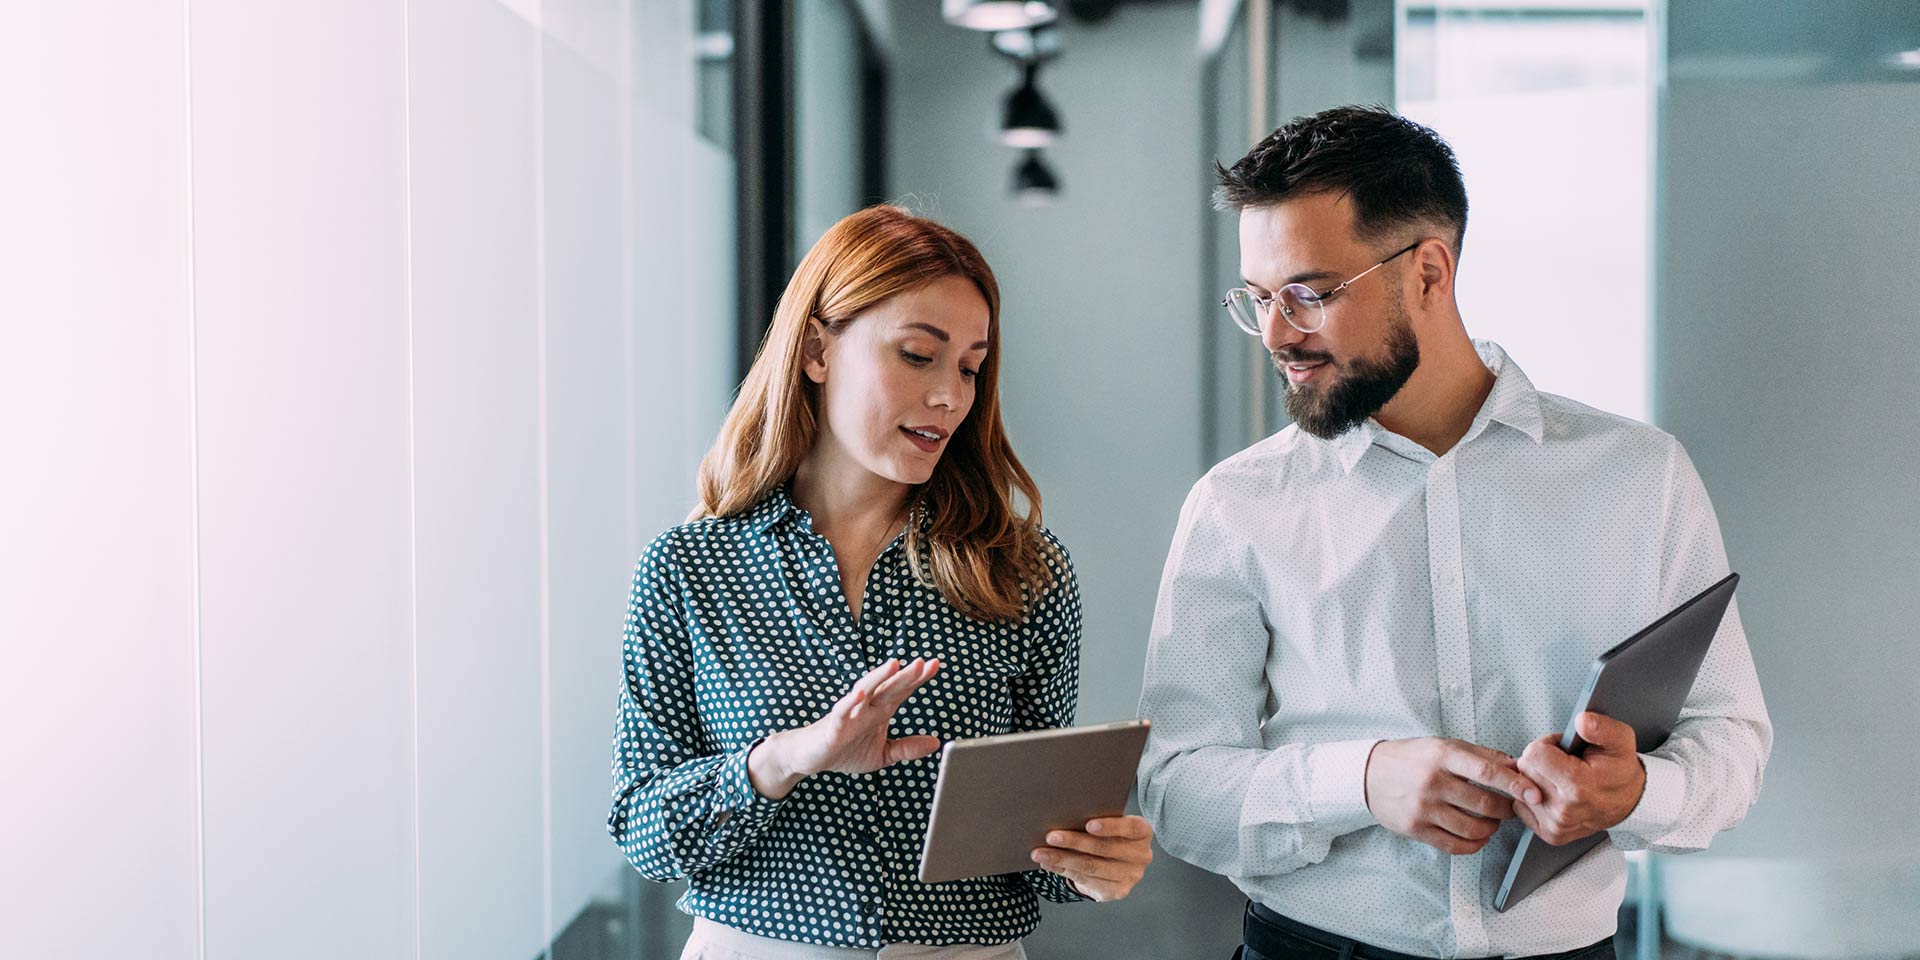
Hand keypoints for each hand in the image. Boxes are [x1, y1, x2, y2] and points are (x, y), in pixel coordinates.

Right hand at [746, 658, 942, 799]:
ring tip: (895, 664)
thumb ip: (907, 747)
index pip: (902, 691)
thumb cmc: (845, 750)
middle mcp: (867, 706)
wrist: (811, 757)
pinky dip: (850, 701)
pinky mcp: (834, 724)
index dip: (918, 678)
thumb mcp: (883, 754)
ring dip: (879, 677)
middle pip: (889, 687)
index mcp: (880, 711)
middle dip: (906, 675)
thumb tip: (936, 743)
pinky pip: (842, 710)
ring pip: (866, 690)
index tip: (935, 665)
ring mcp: (850, 712)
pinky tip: (860, 693)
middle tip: (924, 662)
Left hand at [1030, 816, 1152, 901]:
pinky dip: (1065, 870)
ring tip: (1041, 853)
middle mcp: (1141, 855)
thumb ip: (1094, 821)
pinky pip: (1087, 880)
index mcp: (1142, 832)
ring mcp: (1131, 876)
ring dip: (1063, 859)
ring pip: (1092, 866)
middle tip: (1051, 837)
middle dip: (1074, 842)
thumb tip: (1061, 817)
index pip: (1129, 827)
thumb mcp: (1108, 825)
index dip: (1110, 826)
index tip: (1088, 824)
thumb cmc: (1108, 835)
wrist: (1116, 864)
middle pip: (1104, 848)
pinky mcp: (1118, 891)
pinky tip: (1050, 864)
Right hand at [1364, 737, 1543, 854]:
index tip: (1534, 794)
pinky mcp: (1416, 829)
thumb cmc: (1411, 758)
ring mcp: (1423, 808)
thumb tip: (1517, 767)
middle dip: (1506, 810)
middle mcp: (1433, 782)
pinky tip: (1477, 836)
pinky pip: (1456, 845)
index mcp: (1442, 756)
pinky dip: (1475, 844)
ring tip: (1491, 822)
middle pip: (1485, 805)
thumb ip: (1481, 756)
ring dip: (1491, 829)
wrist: (1368, 774)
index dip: (1516, 785)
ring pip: (1473, 829)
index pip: (1487, 772)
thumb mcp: (1444, 746)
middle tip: (1510, 808)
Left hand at [1512, 712, 1645, 845]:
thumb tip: (1580, 721)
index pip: (1533, 754)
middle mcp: (1564, 809)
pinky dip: (1533, 797)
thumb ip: (1601, 726)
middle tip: (1563, 763)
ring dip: (1536, 780)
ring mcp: (1557, 825)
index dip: (1547, 745)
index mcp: (1577, 785)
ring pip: (1521, 789)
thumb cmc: (1620, 769)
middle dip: (1540, 761)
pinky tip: (1553, 793)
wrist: (1630, 801)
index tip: (1563, 749)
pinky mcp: (1551, 834)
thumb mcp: (1620, 739)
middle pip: (1525, 770)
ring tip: (1560, 779)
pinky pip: (1522, 807)